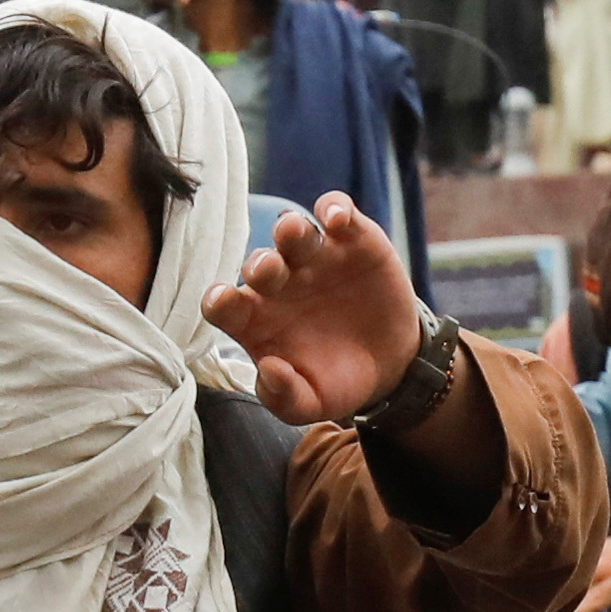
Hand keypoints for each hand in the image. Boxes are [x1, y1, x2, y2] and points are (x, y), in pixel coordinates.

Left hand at [205, 194, 422, 422]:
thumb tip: (269, 369)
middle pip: (260, 264)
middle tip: (268, 271)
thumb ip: (284, 395)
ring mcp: (314, 258)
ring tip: (293, 232)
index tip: (222, 301)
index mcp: (256, 319)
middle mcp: (279, 284)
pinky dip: (334, 207)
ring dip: (290, 229)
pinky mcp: (351, 239)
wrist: (391, 365)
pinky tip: (337, 219)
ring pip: (293, 232)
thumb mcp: (311, 403)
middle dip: (261, 264)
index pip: (225, 304)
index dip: (219, 300)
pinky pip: (336, 212)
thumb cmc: (336, 382)